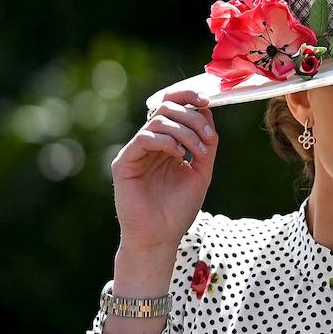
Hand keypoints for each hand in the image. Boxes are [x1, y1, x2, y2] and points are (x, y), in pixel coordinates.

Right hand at [111, 87, 218, 256]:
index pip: (173, 106)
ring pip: (158, 120)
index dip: (189, 97)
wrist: (161, 236)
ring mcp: (135, 152)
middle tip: (207, 137)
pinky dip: (166, 141)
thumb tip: (208, 112)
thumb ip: (206, 143)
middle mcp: (149, 143)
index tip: (208, 102)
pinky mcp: (124, 163)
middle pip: (167, 108)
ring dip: (185, 131)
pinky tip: (179, 155)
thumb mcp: (201, 170)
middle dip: (193, 117)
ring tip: (197, 151)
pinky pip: (144, 138)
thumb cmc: (178, 208)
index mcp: (167, 142)